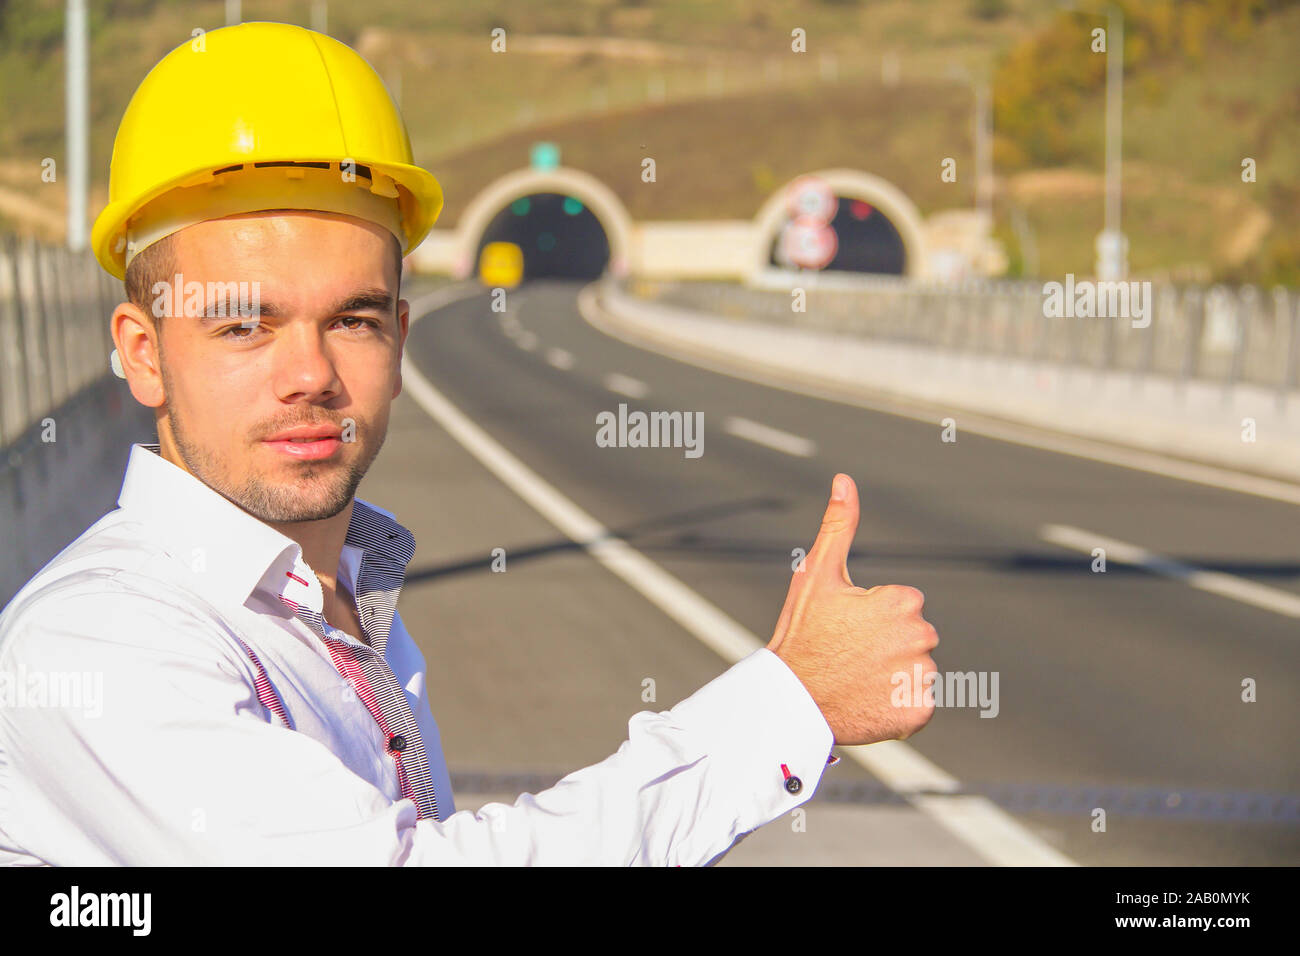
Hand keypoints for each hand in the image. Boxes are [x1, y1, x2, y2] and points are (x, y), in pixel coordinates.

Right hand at [767, 473, 938, 745]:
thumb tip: (844, 479)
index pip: (902, 607)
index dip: (871, 617)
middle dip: (886, 645)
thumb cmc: (801, 633)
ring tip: (856, 680)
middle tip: (848, 655)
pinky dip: (897, 706)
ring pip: (915, 670)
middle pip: (912, 637)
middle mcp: (921, 638)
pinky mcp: (920, 712)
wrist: (790, 700)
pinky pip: (917, 704)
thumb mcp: (816, 574)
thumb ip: (839, 525)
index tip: (845, 629)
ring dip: (892, 676)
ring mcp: (921, 678)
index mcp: (904, 601)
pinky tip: (868, 702)